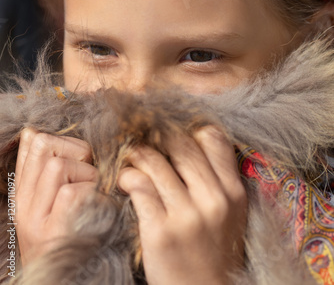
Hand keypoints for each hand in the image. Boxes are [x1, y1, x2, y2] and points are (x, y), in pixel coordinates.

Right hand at [15, 128, 98, 264]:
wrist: (70, 279)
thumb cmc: (72, 233)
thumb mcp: (52, 201)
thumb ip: (48, 170)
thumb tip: (35, 132)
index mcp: (24, 190)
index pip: (33, 140)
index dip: (63, 139)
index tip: (78, 158)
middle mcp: (23, 203)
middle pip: (45, 143)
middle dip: (76, 150)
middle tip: (88, 173)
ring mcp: (36, 219)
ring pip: (59, 166)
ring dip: (87, 174)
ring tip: (94, 193)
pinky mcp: (53, 232)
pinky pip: (73, 193)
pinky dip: (92, 194)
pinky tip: (100, 207)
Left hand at [118, 127, 246, 284]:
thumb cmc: (213, 250)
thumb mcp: (229, 213)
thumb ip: (216, 178)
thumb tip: (188, 139)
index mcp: (233, 191)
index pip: (212, 137)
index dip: (188, 130)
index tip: (170, 135)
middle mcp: (213, 199)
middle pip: (180, 144)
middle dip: (156, 138)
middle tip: (142, 139)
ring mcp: (187, 216)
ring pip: (155, 161)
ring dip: (136, 156)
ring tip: (130, 159)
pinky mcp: (161, 232)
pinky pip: (139, 187)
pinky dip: (127, 178)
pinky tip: (124, 182)